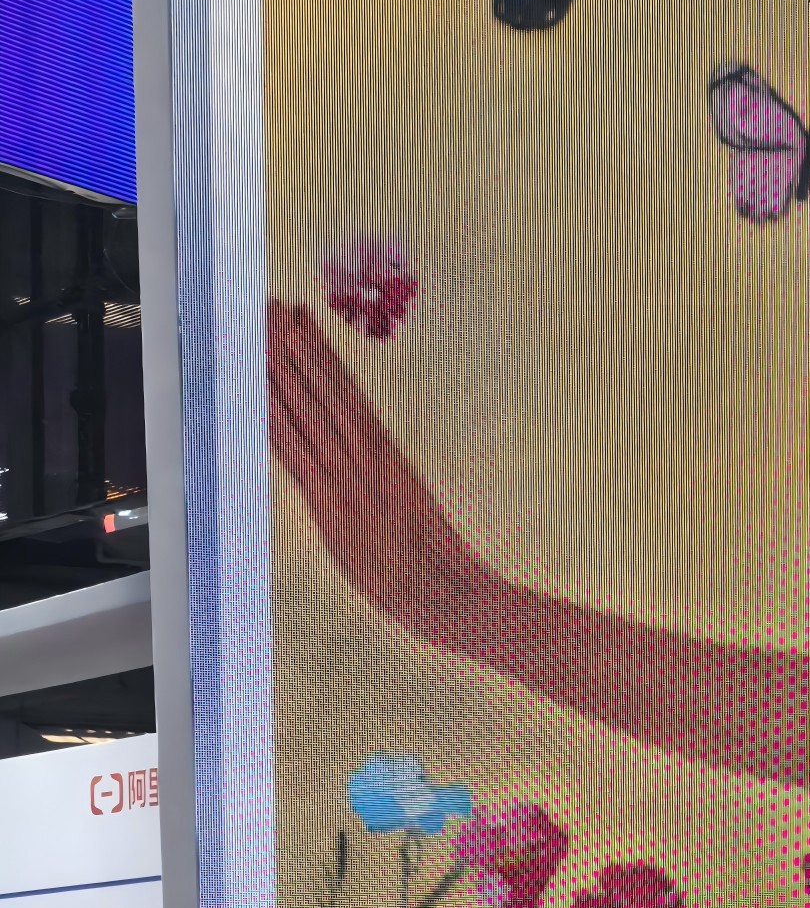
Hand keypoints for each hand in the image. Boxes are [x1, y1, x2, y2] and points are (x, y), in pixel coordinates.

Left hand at [267, 298, 495, 649]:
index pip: (347, 394)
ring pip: (309, 415)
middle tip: (271, 308)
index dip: (321, 355)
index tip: (302, 320)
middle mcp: (368, 460)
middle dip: (296, 349)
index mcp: (389, 458)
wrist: (453, 599)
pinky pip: (299, 458)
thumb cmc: (441, 573)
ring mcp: (350, 481)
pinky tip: (259, 397)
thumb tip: (371, 475)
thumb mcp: (416, 522)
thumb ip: (387, 493)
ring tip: (260, 333)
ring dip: (281, 373)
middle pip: (325, 394)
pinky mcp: (334, 508)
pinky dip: (278, 424)